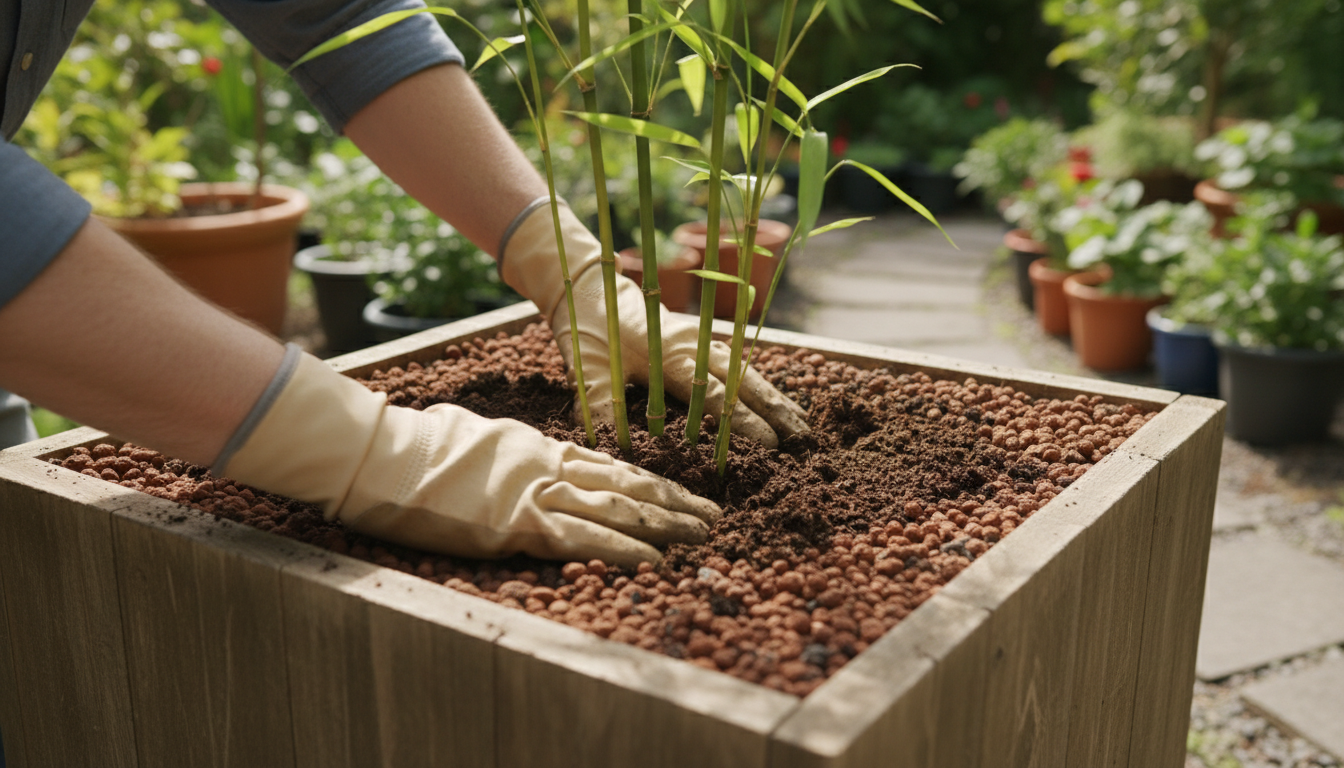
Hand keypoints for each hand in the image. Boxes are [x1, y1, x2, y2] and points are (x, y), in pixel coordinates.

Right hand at [219, 351, 720, 566]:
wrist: (388, 453)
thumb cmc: (421, 443)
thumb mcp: (478, 435)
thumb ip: (507, 448)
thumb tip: (508, 451)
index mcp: (541, 447)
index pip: (612, 467)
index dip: (654, 483)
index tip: (685, 494)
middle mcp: (550, 468)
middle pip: (628, 486)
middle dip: (675, 503)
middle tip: (713, 518)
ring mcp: (536, 495)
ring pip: (617, 509)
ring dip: (664, 526)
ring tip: (700, 539)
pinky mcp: (517, 525)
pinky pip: (581, 539)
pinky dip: (622, 551)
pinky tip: (653, 560)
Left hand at [500, 201, 808, 446]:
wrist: (589, 286)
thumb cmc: (587, 328)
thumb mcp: (588, 369)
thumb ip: (602, 406)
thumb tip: (611, 450)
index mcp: (671, 354)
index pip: (716, 396)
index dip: (744, 422)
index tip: (770, 445)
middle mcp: (694, 345)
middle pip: (744, 381)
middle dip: (776, 409)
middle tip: (803, 437)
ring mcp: (699, 339)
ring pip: (745, 371)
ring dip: (773, 396)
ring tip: (801, 422)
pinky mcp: (697, 338)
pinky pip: (735, 363)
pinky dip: (757, 383)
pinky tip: (774, 399)